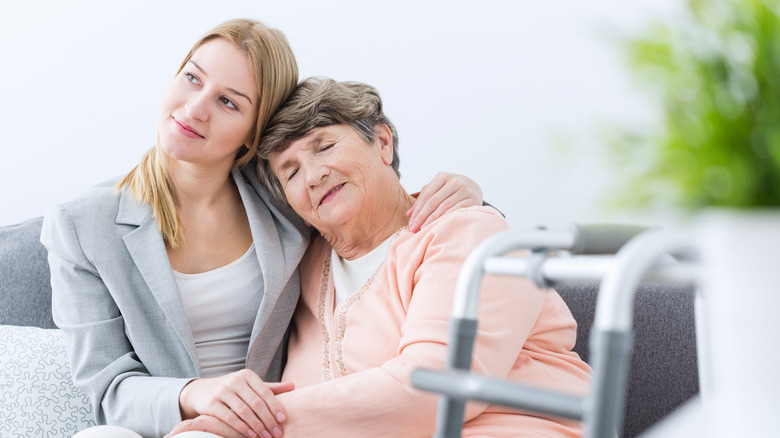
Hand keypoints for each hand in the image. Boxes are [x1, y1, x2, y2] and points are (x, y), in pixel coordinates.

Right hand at [179, 369, 293, 437]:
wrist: (201, 391)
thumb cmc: (232, 389)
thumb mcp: (250, 385)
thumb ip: (270, 387)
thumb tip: (293, 385)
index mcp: (247, 375)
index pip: (265, 392)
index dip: (275, 406)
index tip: (283, 419)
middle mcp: (235, 381)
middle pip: (256, 403)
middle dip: (268, 419)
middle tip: (276, 432)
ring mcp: (222, 391)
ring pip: (244, 411)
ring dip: (257, 426)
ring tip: (266, 436)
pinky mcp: (211, 403)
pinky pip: (230, 418)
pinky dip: (242, 427)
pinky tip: (251, 435)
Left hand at [407, 171, 482, 231]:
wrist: (473, 188)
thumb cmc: (450, 190)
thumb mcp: (436, 190)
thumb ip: (422, 199)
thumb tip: (409, 214)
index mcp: (442, 176)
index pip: (426, 195)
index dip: (417, 210)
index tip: (410, 223)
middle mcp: (454, 181)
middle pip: (434, 201)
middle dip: (422, 216)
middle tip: (414, 228)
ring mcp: (465, 190)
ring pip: (444, 207)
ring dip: (432, 219)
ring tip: (423, 228)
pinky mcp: (473, 199)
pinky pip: (457, 210)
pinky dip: (446, 218)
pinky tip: (438, 225)